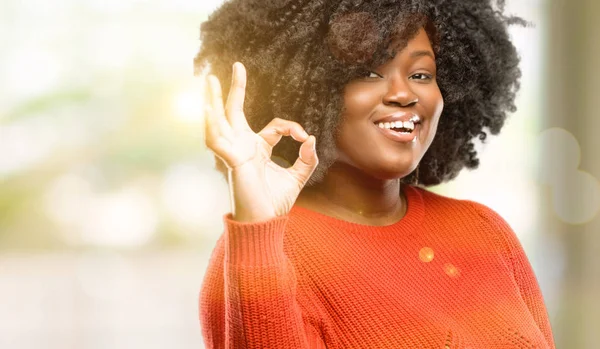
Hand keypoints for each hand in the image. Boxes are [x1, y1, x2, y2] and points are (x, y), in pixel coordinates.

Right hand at [204, 62, 318, 222]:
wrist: (265, 223)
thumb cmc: (275, 203)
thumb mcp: (298, 177)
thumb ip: (307, 159)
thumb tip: (310, 138)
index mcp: (258, 149)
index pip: (275, 126)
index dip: (292, 127)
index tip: (303, 138)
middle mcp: (243, 147)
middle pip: (235, 112)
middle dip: (234, 90)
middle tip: (237, 66)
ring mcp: (234, 153)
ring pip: (220, 121)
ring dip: (213, 101)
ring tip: (209, 80)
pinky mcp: (231, 161)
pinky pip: (217, 140)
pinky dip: (212, 124)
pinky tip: (208, 108)